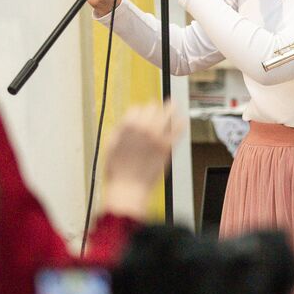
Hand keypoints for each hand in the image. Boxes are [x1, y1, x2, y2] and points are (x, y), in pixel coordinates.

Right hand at [99, 102, 182, 220]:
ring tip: (175, 105)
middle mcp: (143, 128)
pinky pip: (178, 130)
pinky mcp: (167, 147)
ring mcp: (157, 137)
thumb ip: (120, 130)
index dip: (139, 113)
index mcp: (127, 126)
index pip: (137, 108)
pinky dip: (181, 124)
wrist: (128, 189)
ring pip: (167, 114)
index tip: (142, 115)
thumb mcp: (110, 145)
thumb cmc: (118, 172)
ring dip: (171, 108)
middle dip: (153, 109)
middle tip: (157, 111)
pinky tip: (183, 121)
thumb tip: (127, 122)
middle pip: (152, 108)